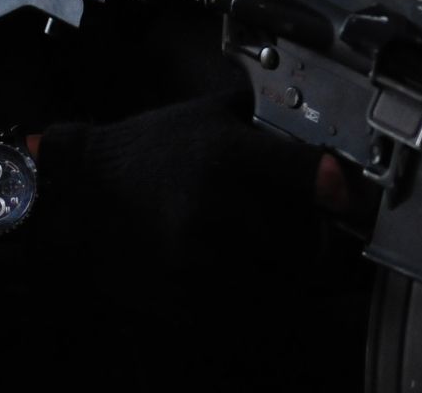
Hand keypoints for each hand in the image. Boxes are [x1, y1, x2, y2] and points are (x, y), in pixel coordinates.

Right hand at [34, 88, 331, 303]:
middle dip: (312, 235)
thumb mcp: (203, 116)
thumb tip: (315, 124)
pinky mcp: (187, 296)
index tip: (346, 195)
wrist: (75, 199)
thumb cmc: (143, 154)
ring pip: (283, 278)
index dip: (333, 185)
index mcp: (225, 155)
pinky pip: (250, 307)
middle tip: (305, 226)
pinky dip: (258, 295)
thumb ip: (261, 116)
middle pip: (305, 237)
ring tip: (267, 249)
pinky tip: (243, 272)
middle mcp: (217, 208)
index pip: (304, 172)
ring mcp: (202, 258)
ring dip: (288, 270)